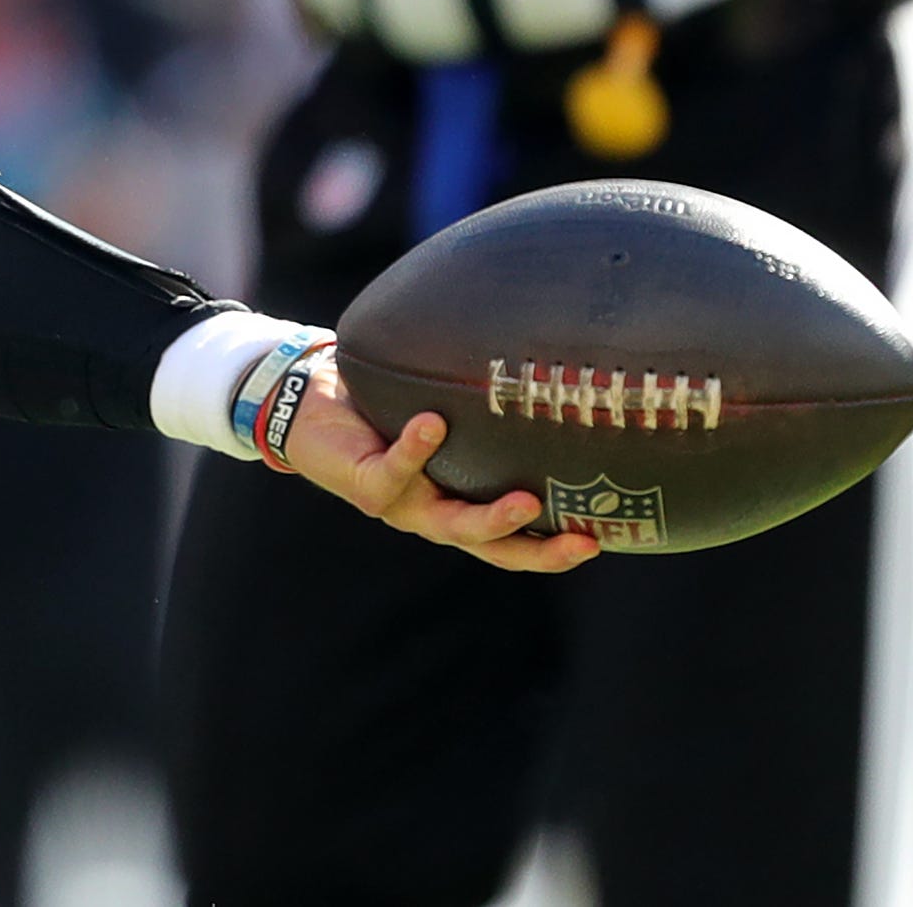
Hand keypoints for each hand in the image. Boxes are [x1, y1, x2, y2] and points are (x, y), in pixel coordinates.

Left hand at [257, 347, 596, 572]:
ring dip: (490, 518)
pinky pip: (396, 468)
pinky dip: (416, 447)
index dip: (554, 547)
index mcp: (455, 502)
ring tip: (526, 501)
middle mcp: (432, 512)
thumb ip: (477, 404)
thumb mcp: (439, 408)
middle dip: (539, 550)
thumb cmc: (381, 403)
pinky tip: (434, 423)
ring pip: (450, 525)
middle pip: (492, 548)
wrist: (307, 401)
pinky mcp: (365, 485)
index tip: (605, 539)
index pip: (512, 538)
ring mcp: (400, 503)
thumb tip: (540, 361)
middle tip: (585, 540)